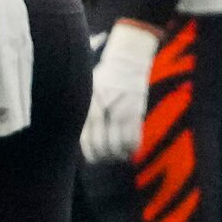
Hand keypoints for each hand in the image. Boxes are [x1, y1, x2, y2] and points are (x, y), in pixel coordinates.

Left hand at [80, 21, 160, 165]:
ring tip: (117, 156)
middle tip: (104, 159)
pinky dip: (131, 149)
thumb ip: (86, 115)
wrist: (127, 62)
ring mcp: (122, 114)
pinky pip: (133, 139)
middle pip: (102, 146)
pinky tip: (129, 151)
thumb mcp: (89, 93)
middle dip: (103, 156)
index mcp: (90, 109)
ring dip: (117, 155)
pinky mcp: (136, 114)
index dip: (90, 153)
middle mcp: (105, 113)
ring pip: (118, 146)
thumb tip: (84, 139)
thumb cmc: (105, 78)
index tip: (93, 158)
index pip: (88, 140)